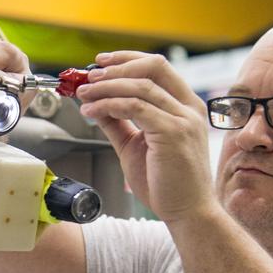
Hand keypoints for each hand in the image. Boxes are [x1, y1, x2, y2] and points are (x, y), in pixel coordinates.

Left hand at [76, 51, 216, 223]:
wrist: (187, 212)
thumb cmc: (167, 183)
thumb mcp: (135, 145)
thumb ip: (118, 122)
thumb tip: (95, 103)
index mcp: (185, 106)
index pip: (157, 67)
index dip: (127, 60)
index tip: (101, 63)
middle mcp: (189, 108)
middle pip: (153, 67)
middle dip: (116, 67)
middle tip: (89, 77)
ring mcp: (183, 119)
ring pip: (140, 86)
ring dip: (106, 87)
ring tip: (84, 95)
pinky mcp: (173, 133)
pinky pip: (135, 107)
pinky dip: (108, 105)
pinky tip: (92, 112)